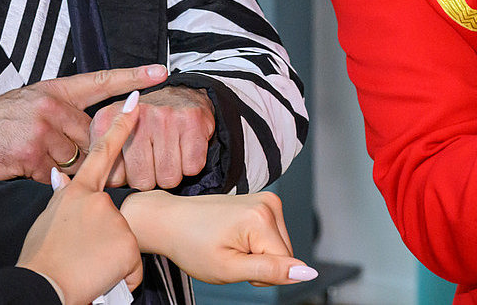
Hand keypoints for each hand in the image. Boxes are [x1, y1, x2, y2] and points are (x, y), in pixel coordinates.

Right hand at [0, 65, 167, 182]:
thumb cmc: (1, 121)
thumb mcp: (34, 101)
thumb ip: (64, 111)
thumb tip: (94, 131)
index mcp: (57, 90)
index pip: (102, 81)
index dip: (133, 77)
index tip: (160, 73)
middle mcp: (53, 106)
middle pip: (92, 136)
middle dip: (82, 149)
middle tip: (56, 150)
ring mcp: (43, 130)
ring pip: (77, 159)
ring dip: (63, 167)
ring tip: (35, 156)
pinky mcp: (33, 156)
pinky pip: (57, 176)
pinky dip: (46, 178)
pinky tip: (26, 167)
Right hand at [19, 94, 144, 304]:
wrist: (41, 286)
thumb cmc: (40, 257)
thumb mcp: (47, 219)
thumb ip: (61, 196)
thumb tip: (61, 176)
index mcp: (77, 191)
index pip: (102, 152)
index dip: (122, 127)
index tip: (136, 104)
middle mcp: (97, 199)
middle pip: (115, 214)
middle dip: (104, 237)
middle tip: (81, 253)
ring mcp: (114, 219)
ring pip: (124, 240)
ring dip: (110, 258)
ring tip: (86, 266)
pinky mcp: (128, 242)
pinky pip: (132, 263)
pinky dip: (121, 275)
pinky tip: (100, 276)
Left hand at [89, 85, 214, 188]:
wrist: (182, 93)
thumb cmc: (144, 123)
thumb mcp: (112, 135)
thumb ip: (100, 159)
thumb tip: (97, 187)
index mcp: (107, 119)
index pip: (113, 178)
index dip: (127, 179)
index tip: (131, 165)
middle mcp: (134, 113)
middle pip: (142, 181)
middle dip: (150, 179)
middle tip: (153, 161)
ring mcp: (164, 115)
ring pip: (168, 177)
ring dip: (171, 174)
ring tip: (169, 155)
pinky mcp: (191, 120)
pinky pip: (192, 167)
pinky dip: (191, 166)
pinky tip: (185, 150)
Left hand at [120, 189, 316, 286]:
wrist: (170, 221)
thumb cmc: (191, 245)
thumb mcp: (229, 268)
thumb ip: (271, 271)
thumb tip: (307, 272)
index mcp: (262, 217)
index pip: (285, 265)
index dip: (261, 277)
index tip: (235, 264)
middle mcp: (269, 203)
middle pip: (285, 254)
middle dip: (260, 265)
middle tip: (229, 257)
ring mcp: (266, 200)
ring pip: (279, 247)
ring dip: (257, 255)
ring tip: (228, 246)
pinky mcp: (261, 202)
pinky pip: (271, 236)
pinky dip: (254, 245)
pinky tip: (232, 238)